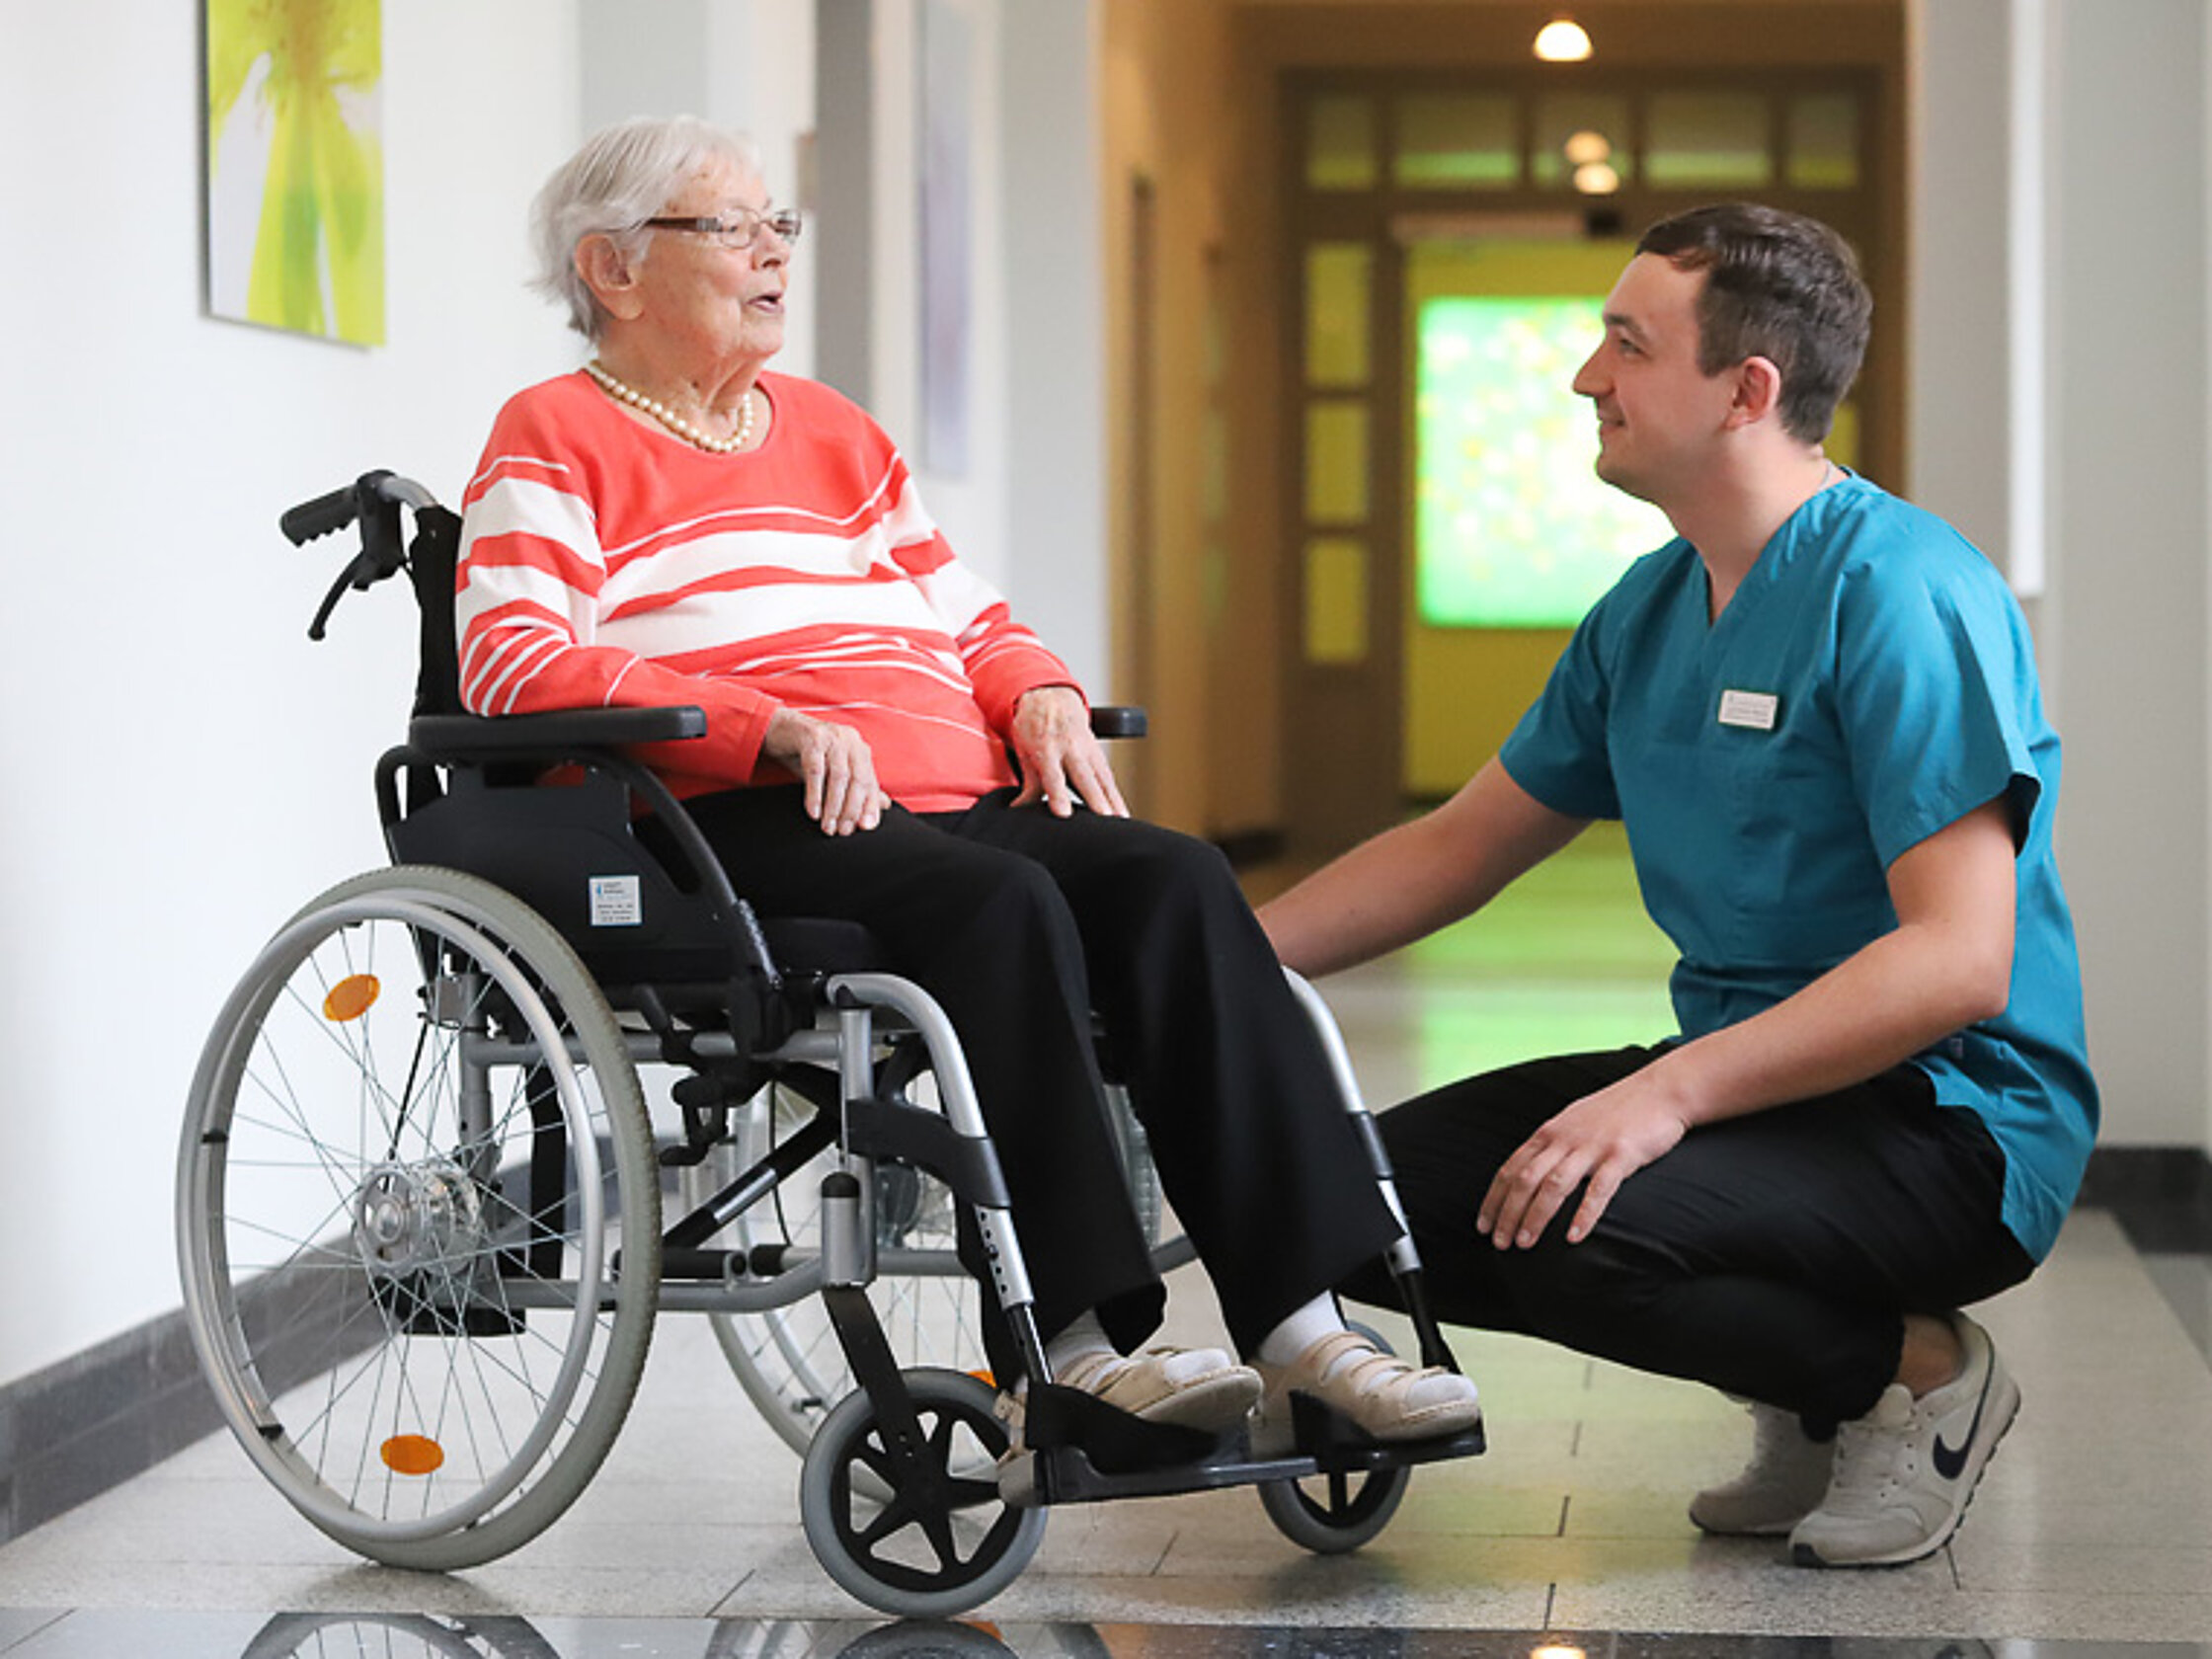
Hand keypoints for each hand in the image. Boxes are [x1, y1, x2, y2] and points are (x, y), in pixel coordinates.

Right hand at [762, 708, 888, 835]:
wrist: (778, 728)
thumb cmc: (809, 752)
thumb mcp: (833, 771)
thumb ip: (858, 787)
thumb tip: (884, 805)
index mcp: (859, 749)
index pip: (870, 782)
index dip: (869, 806)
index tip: (865, 828)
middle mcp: (850, 740)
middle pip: (858, 779)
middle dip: (851, 809)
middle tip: (843, 831)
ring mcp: (832, 736)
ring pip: (839, 776)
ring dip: (834, 805)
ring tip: (828, 826)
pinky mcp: (811, 737)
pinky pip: (815, 769)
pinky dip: (815, 793)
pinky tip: (814, 811)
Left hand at [1009, 686, 1128, 818]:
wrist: (1052, 700)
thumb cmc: (1034, 729)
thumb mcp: (1024, 752)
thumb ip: (1028, 784)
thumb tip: (1018, 809)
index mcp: (1047, 750)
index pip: (1053, 776)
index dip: (1058, 795)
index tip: (1064, 813)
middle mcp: (1070, 750)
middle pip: (1085, 778)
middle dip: (1096, 799)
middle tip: (1105, 818)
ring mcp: (1088, 752)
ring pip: (1102, 779)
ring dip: (1113, 800)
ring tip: (1121, 822)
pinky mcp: (1099, 756)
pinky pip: (1108, 779)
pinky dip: (1116, 796)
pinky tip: (1122, 814)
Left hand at [1477, 1071, 1692, 1249]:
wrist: (1661, 1090)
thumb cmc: (1618, 1110)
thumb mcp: (1575, 1121)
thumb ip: (1553, 1144)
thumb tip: (1531, 1170)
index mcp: (1550, 1132)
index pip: (1511, 1168)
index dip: (1493, 1198)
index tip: (1482, 1224)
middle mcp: (1564, 1138)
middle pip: (1525, 1179)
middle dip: (1507, 1213)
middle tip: (1499, 1242)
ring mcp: (1592, 1146)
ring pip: (1553, 1185)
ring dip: (1536, 1216)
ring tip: (1525, 1243)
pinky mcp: (1621, 1155)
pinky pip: (1599, 1189)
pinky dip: (1584, 1214)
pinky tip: (1574, 1237)